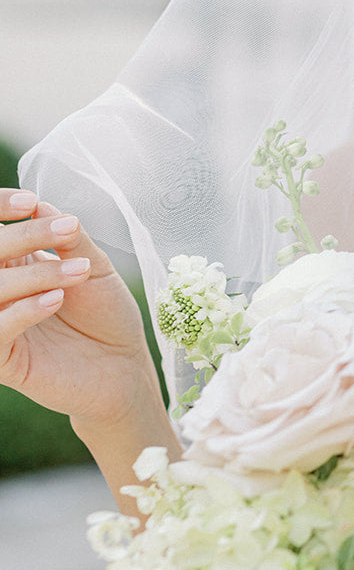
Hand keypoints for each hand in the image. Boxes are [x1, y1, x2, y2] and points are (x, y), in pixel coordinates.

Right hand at [0, 188, 160, 429]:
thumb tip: (40, 206)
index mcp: (12, 265)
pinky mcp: (3, 361)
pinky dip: (23, 311)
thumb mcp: (93, 269)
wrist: (125, 368)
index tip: (29, 202)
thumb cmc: (107, 316)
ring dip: (34, 275)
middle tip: (66, 232)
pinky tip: (55, 300)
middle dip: (22, 238)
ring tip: (77, 273)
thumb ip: (67, 239)